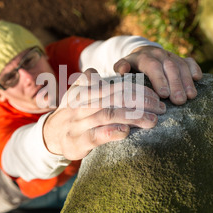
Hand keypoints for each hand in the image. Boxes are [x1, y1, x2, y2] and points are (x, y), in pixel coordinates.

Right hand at [43, 69, 165, 160]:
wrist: (50, 134)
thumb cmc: (72, 112)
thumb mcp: (78, 93)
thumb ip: (90, 82)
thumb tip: (96, 71)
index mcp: (87, 90)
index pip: (118, 86)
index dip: (140, 89)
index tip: (157, 96)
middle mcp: (84, 104)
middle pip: (116, 97)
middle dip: (142, 101)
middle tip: (161, 107)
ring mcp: (80, 122)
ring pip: (108, 114)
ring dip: (133, 117)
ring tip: (153, 121)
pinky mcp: (78, 141)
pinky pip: (96, 135)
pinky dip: (111, 132)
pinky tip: (126, 133)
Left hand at [113, 46, 202, 104]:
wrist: (143, 53)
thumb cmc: (131, 66)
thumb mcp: (122, 65)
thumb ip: (120, 67)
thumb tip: (122, 71)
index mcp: (144, 57)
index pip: (153, 67)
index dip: (159, 80)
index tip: (163, 94)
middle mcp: (159, 54)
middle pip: (170, 68)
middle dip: (176, 85)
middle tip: (180, 101)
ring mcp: (171, 56)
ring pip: (181, 66)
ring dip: (187, 81)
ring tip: (191, 96)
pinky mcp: (180, 58)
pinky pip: (190, 62)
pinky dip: (195, 69)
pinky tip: (197, 78)